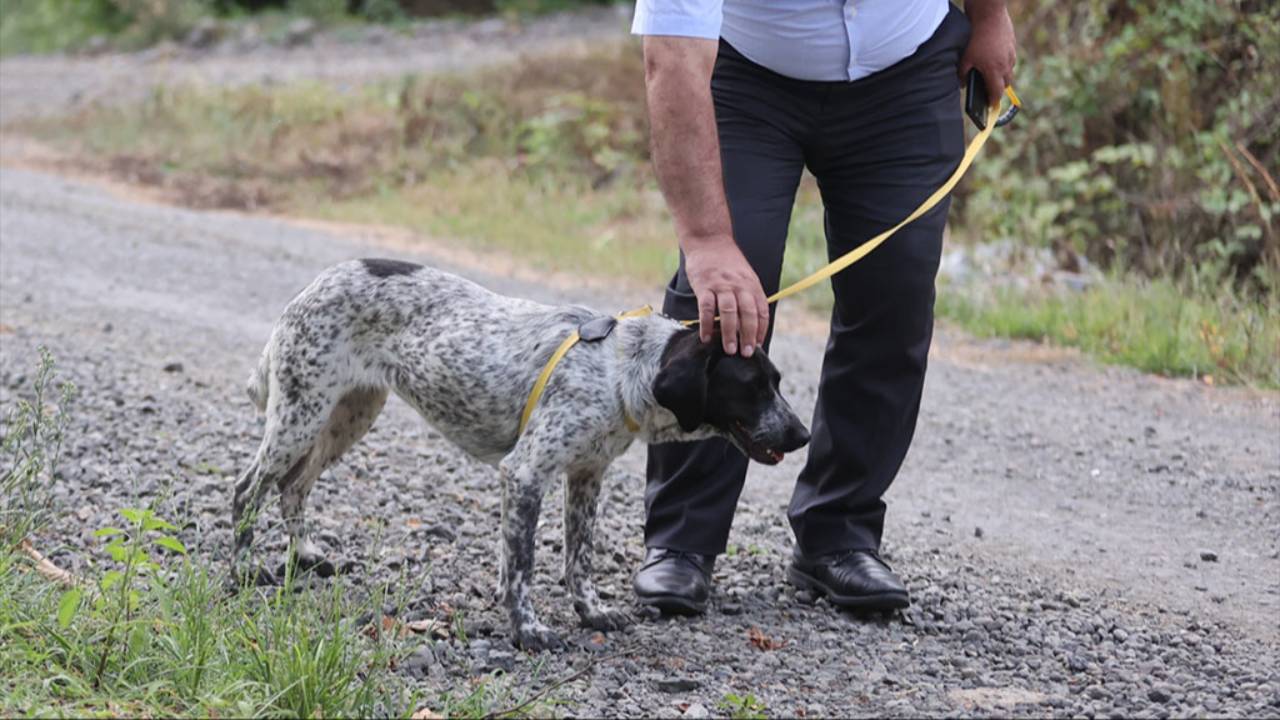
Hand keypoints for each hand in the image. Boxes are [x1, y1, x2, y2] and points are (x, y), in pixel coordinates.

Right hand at [683, 237, 768, 355]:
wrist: (710, 240)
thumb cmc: (727, 262)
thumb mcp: (745, 276)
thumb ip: (749, 296)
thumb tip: (750, 323)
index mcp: (752, 285)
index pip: (761, 311)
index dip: (761, 329)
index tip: (758, 345)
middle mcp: (739, 286)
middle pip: (747, 313)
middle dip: (748, 335)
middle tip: (746, 353)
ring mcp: (721, 286)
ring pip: (729, 312)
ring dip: (730, 333)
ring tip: (729, 349)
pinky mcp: (704, 286)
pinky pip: (706, 308)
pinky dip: (706, 324)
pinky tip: (706, 337)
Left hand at [960, 3, 1016, 105]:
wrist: (989, 15)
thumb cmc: (976, 37)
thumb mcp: (965, 58)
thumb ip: (963, 74)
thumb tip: (962, 85)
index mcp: (995, 71)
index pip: (997, 93)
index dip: (993, 101)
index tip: (990, 106)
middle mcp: (1006, 64)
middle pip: (1006, 84)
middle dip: (998, 89)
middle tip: (989, 91)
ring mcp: (1011, 54)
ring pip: (1009, 70)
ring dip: (1001, 75)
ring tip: (990, 74)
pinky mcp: (1012, 45)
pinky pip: (1010, 58)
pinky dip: (1003, 62)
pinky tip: (994, 58)